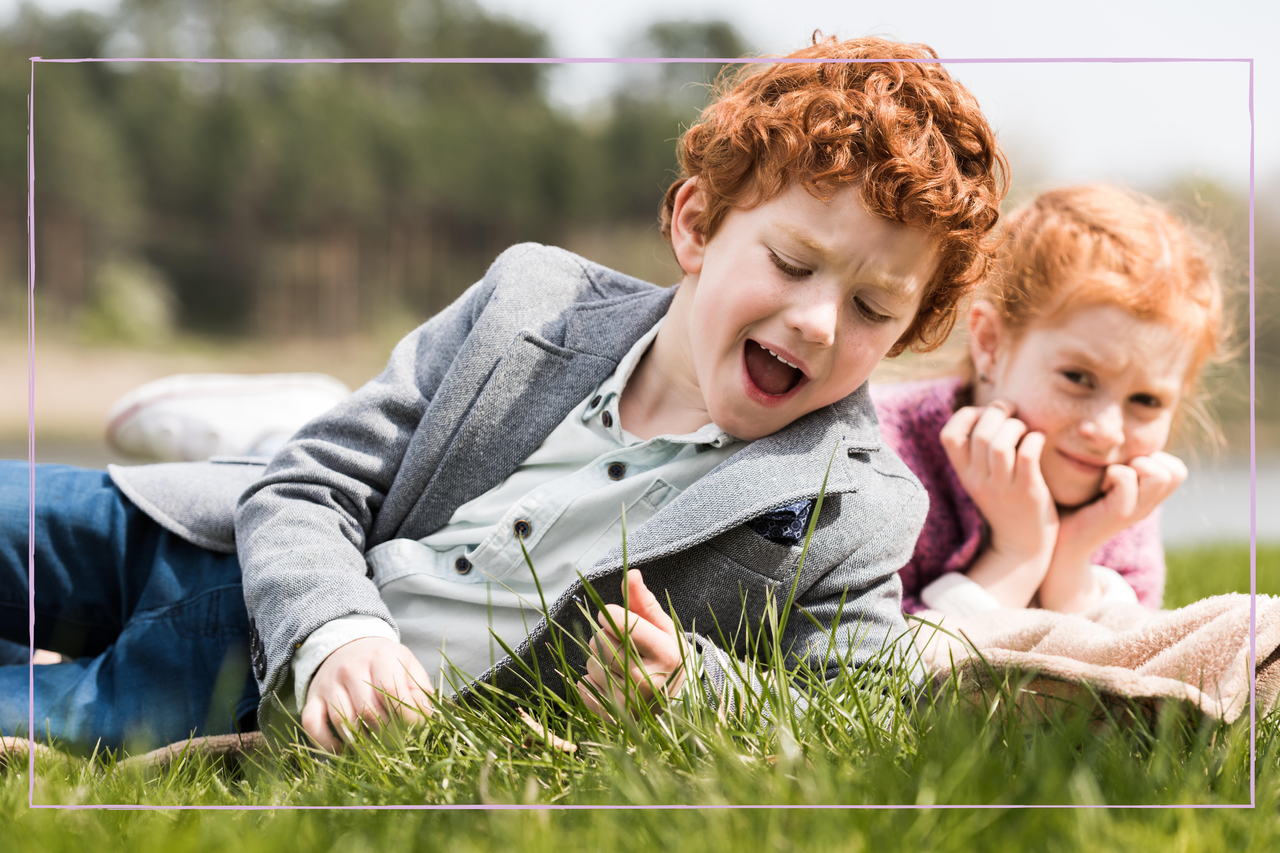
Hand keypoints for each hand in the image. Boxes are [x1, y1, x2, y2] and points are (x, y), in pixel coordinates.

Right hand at [302, 637, 433, 752]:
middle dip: (385, 734)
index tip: (412, 728)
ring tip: (375, 747)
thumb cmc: (385, 662)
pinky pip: (312, 725)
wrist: (350, 646)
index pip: (391, 691)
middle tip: (395, 743)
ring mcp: (329, 683)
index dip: (404, 715)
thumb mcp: (408, 666)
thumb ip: (419, 691)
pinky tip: (344, 749)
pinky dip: (326, 743)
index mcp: (380, 657)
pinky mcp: (312, 697)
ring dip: (360, 742)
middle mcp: (351, 668)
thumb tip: (423, 718)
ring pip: (342, 721)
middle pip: (367, 710)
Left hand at [578, 569, 686, 719]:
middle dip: (605, 638)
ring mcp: (629, 703)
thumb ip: (644, 601)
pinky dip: (592, 681)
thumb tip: (631, 573)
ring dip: (600, 660)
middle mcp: (648, 681)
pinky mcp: (612, 716)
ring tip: (620, 667)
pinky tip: (612, 684)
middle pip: (599, 641)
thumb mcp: (662, 627)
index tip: (615, 618)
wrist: (671, 702)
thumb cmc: (664, 656)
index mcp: (665, 654)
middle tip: (623, 647)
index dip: (611, 614)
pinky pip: (583, 686)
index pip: (617, 620)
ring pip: (590, 663)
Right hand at [940, 401, 1058, 563]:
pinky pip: (1028, 456)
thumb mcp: (982, 479)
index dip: (966, 415)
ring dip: (1016, 426)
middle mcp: (979, 480)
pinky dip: (1035, 439)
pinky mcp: (1028, 492)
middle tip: (1013, 413)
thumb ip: (981, 450)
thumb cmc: (1007, 502)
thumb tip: (994, 408)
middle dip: (998, 413)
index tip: (985, 415)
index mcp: (965, 473)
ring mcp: (1002, 488)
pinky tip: (1039, 440)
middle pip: (980, 434)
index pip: (948, 435)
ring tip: (1026, 429)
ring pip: (1000, 444)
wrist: (1022, 546)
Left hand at [1038, 451, 1185, 612]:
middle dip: (1147, 460)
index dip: (1154, 459)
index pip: (1177, 469)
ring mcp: (1136, 511)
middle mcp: (1148, 505)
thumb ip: (1115, 459)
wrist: (1056, 541)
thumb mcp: (1100, 477)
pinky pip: (1126, 477)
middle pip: (1176, 472)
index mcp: (1147, 496)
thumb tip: (1111, 433)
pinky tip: (1098, 486)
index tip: (1123, 467)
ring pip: (1160, 475)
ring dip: (1133, 465)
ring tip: (1109, 478)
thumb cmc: (1071, 504)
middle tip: (1118, 472)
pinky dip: (1112, 473)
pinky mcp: (1118, 514)